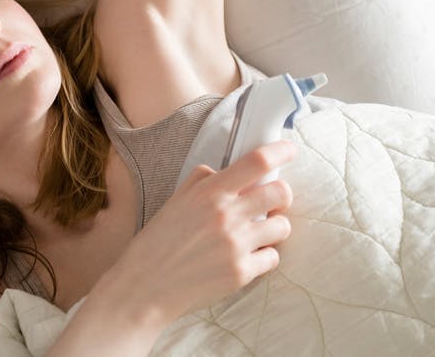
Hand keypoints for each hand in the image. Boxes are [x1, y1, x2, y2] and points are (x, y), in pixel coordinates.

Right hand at [102, 140, 295, 324]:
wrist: (145, 286)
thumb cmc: (158, 241)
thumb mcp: (176, 200)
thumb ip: (203, 180)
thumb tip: (227, 170)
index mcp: (209, 193)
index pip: (256, 162)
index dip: (280, 151)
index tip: (289, 149)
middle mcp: (226, 216)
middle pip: (280, 192)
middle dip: (281, 195)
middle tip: (272, 201)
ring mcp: (236, 245)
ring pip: (282, 226)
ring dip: (274, 227)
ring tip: (256, 232)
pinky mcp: (241, 273)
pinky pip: (273, 257)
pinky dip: (263, 256)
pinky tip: (245, 256)